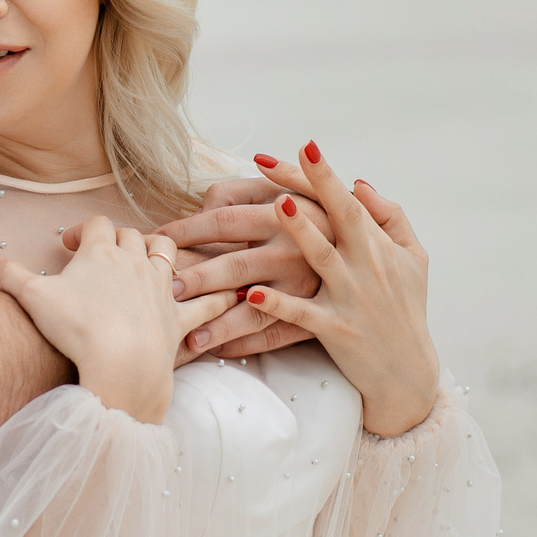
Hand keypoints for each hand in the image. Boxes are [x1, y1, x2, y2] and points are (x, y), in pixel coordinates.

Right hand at [0, 216, 234, 423]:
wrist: (120, 364)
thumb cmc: (76, 329)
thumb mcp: (33, 299)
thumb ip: (9, 277)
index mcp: (101, 253)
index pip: (96, 225)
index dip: (83, 231)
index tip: (70, 246)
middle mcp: (136, 263)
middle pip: (132, 236)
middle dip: (119, 240)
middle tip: (104, 256)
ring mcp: (161, 289)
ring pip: (168, 256)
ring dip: (162, 253)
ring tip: (153, 260)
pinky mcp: (178, 320)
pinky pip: (205, 304)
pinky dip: (216, 298)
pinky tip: (232, 294)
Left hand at [153, 175, 332, 359]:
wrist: (378, 245)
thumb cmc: (320, 213)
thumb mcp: (287, 187)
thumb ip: (243, 189)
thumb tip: (200, 208)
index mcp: (284, 214)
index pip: (223, 221)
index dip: (186, 231)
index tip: (159, 240)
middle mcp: (294, 250)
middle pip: (234, 266)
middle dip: (196, 280)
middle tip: (164, 290)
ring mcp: (308, 287)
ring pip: (255, 309)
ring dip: (219, 323)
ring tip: (190, 335)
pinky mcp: (323, 318)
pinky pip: (279, 335)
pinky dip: (247, 344)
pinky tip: (220, 349)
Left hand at [242, 142, 439, 437]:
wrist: (408, 373)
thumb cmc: (407, 308)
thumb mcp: (414, 259)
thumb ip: (391, 217)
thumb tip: (359, 184)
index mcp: (377, 246)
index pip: (347, 201)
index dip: (324, 174)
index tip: (304, 145)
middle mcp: (363, 265)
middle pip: (336, 218)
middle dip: (313, 186)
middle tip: (282, 162)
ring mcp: (349, 297)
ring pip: (320, 258)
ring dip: (300, 230)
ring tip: (276, 205)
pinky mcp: (335, 330)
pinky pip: (302, 315)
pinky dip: (278, 305)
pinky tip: (252, 293)